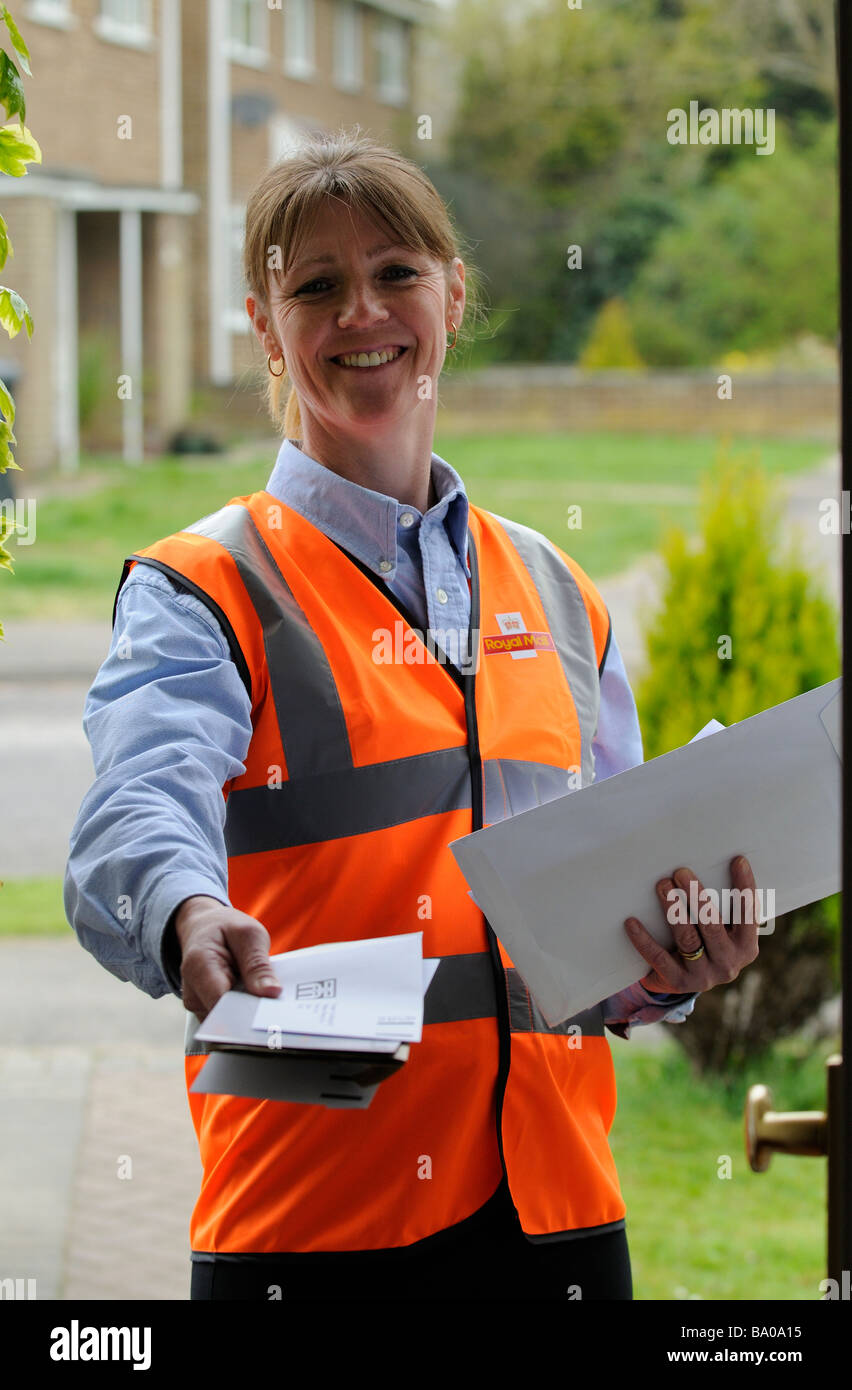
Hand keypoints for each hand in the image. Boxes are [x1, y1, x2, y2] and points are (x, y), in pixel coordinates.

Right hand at [173, 895, 281, 1019]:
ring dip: (251, 1014)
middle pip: (226, 1018)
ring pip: (229, 1023)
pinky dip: (245, 1013)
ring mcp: (197, 1005)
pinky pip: (229, 1020)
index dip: (248, 1012)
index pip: (222, 1004)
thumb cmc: (226, 929)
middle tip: (281, 1009)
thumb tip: (271, 993)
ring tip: (269, 1000)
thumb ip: (258, 964)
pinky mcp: (206, 1012)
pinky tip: (258, 1002)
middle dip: (254, 1016)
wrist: (203, 929)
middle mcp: (193, 992)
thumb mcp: (249, 934)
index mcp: (199, 966)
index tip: (274, 1015)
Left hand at [623, 856, 760, 995]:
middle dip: (697, 896)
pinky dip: (644, 939)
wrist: (685, 980)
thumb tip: (713, 862)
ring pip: (687, 938)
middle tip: (681, 872)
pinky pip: (658, 957)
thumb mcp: (723, 930)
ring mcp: (704, 976)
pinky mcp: (678, 983)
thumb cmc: (706, 941)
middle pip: (712, 925)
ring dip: (673, 910)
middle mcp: (729, 964)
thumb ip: (723, 907)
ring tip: (662, 885)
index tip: (737, 860)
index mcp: (746, 947)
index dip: (745, 887)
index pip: (748, 915)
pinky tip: (631, 922)